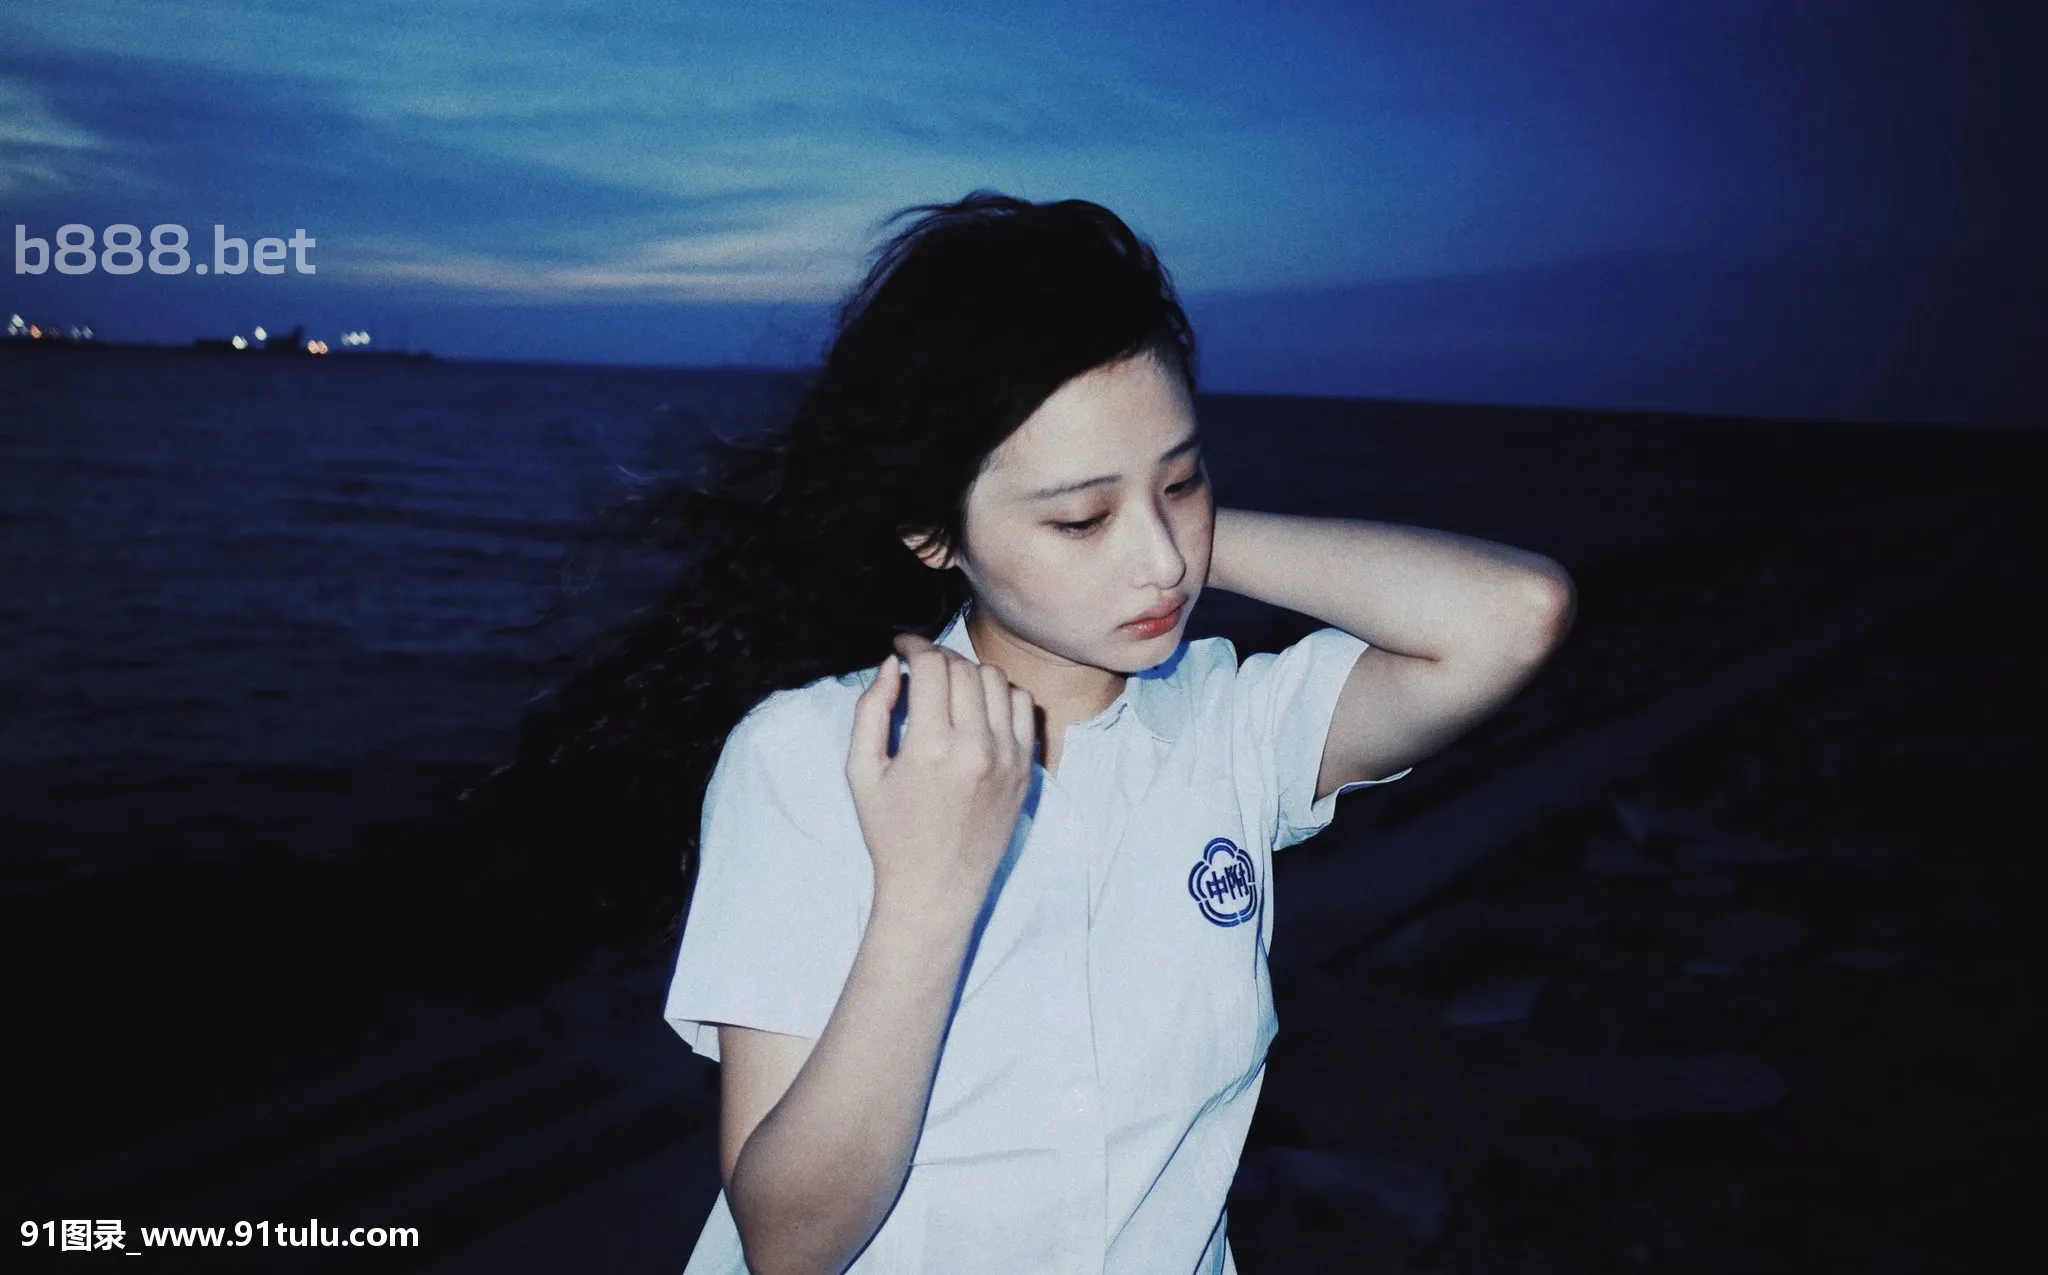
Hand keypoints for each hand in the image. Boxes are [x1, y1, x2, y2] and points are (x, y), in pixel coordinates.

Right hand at [846, 633, 1036, 912]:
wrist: (935, 888)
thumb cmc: (890, 833)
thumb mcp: (862, 772)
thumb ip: (872, 710)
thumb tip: (893, 665)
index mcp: (931, 747)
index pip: (932, 666)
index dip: (914, 647)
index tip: (902, 648)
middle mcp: (976, 748)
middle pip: (964, 668)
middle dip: (938, 658)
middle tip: (920, 670)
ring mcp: (1008, 758)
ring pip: (996, 680)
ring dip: (969, 673)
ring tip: (948, 689)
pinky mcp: (1025, 769)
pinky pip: (1023, 706)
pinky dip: (1001, 695)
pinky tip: (978, 708)